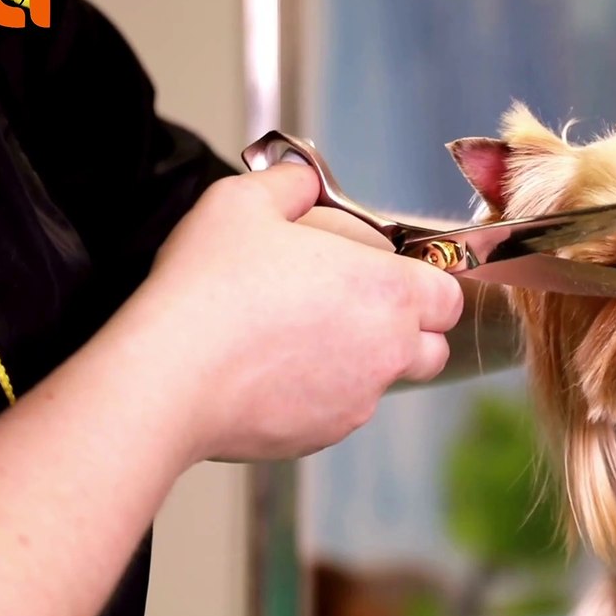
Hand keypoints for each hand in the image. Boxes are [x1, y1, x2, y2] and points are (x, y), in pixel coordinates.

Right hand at [128, 162, 464, 463]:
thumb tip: (302, 180)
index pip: (447, 296)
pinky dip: (319, 395)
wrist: (167, 376)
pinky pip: (338, 413)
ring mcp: (359, 400)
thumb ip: (290, 183)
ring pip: (382, 383)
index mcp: (388, 291)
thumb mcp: (244, 201)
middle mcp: (389, 351)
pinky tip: (271, 371)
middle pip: (430, 348)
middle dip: (406, 331)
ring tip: (300, 338)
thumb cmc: (210, 287)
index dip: (424, 284)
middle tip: (352, 308)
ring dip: (360, 363)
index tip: (390, 276)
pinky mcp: (323, 435)